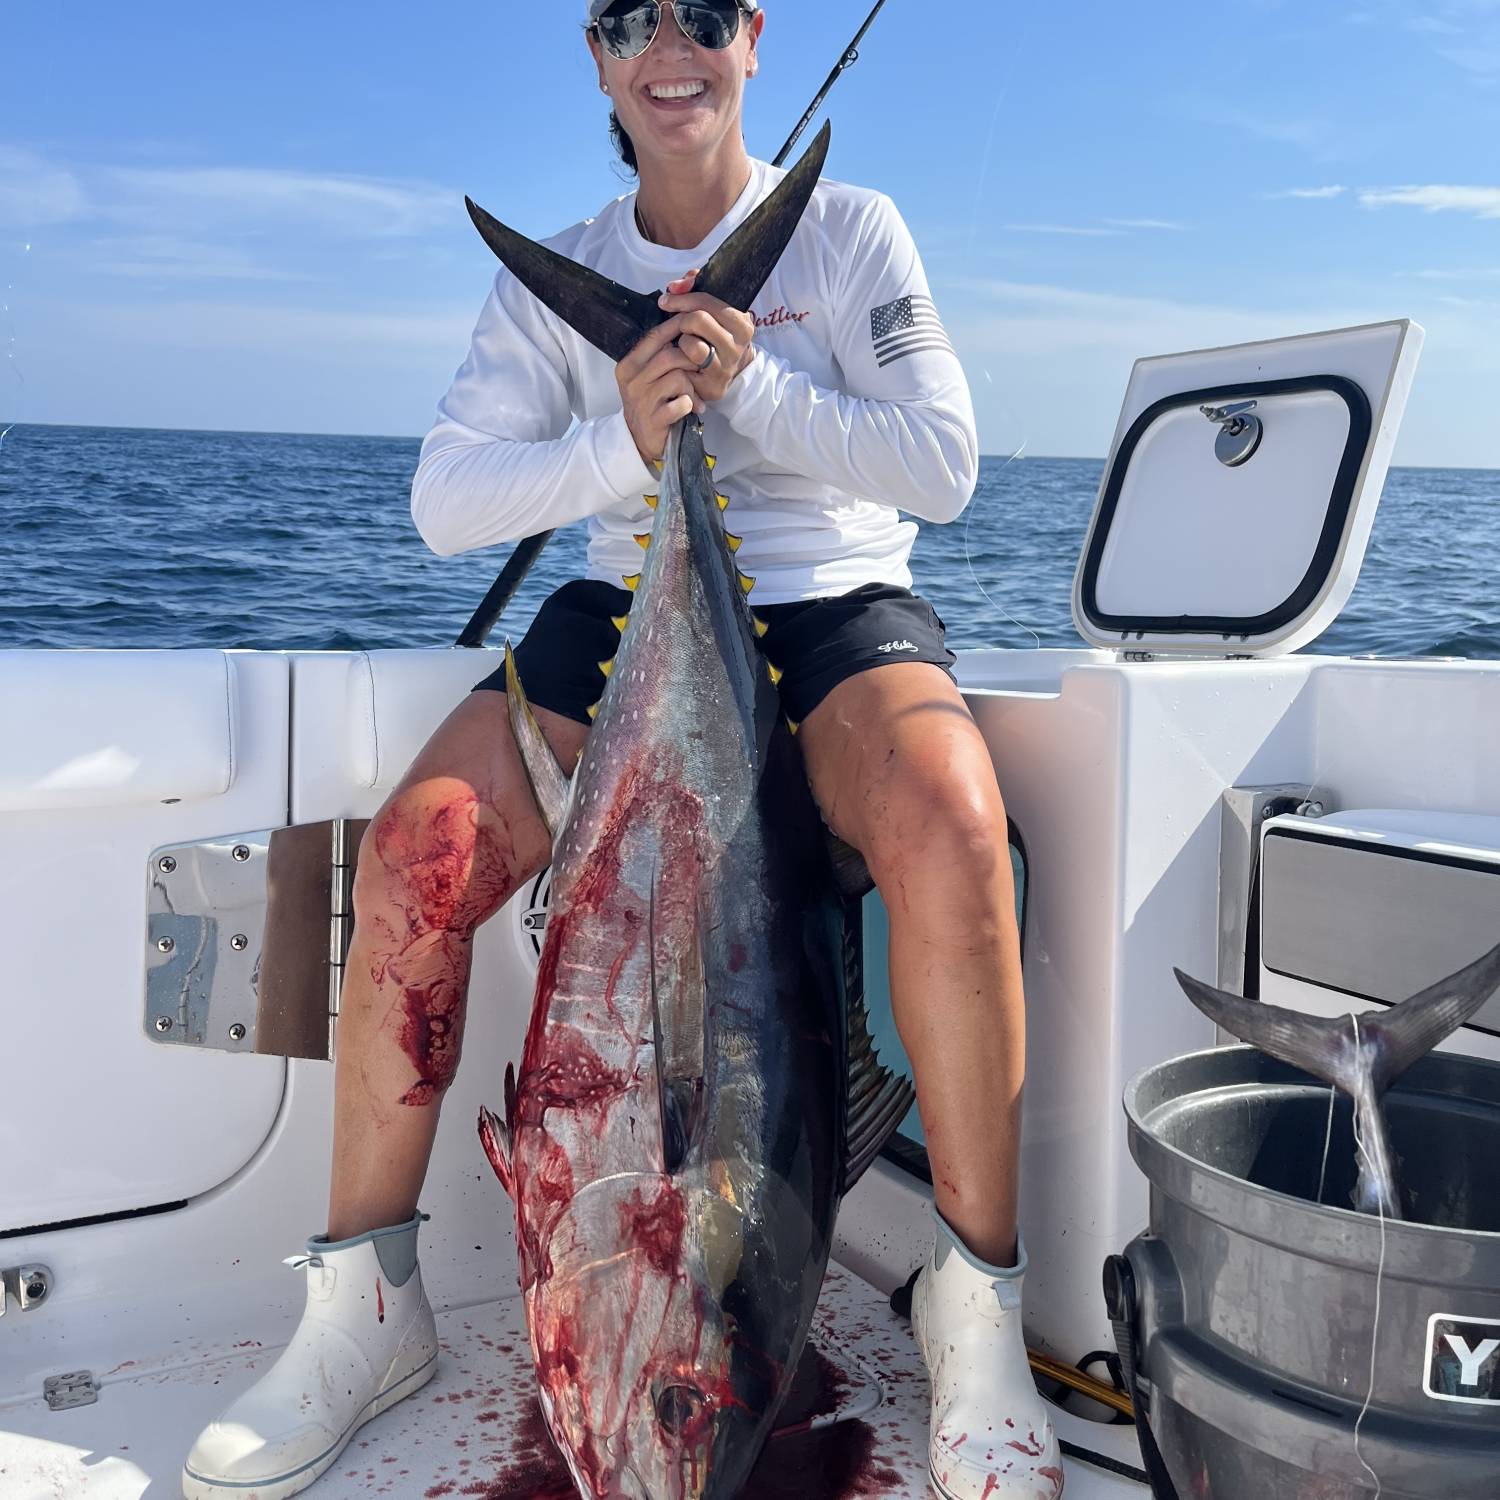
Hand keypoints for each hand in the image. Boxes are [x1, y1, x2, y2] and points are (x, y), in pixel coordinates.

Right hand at [616, 310, 705, 466]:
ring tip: (695, 396)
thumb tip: (683, 322)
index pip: (654, 337)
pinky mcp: (654, 420)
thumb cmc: (650, 402)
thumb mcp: (647, 375)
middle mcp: (632, 380)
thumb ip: (658, 353)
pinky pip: (681, 404)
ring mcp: (642, 401)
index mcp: (629, 364)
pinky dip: (691, 405)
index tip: (695, 326)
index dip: (677, 328)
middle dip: (690, 361)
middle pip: (668, 356)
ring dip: (692, 386)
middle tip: (700, 370)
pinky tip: (692, 410)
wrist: (639, 439)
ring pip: (677, 378)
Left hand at [657, 270, 755, 404]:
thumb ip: (694, 289)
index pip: (707, 301)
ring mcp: (726, 368)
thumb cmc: (715, 337)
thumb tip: (676, 285)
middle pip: (698, 320)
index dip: (683, 298)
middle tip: (676, 325)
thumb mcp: (713, 311)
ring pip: (691, 344)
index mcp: (742, 324)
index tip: (667, 299)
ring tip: (684, 344)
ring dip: (681, 342)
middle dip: (681, 320)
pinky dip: (678, 361)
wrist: (729, 374)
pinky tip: (680, 361)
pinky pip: (685, 368)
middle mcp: (738, 346)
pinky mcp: (713, 386)